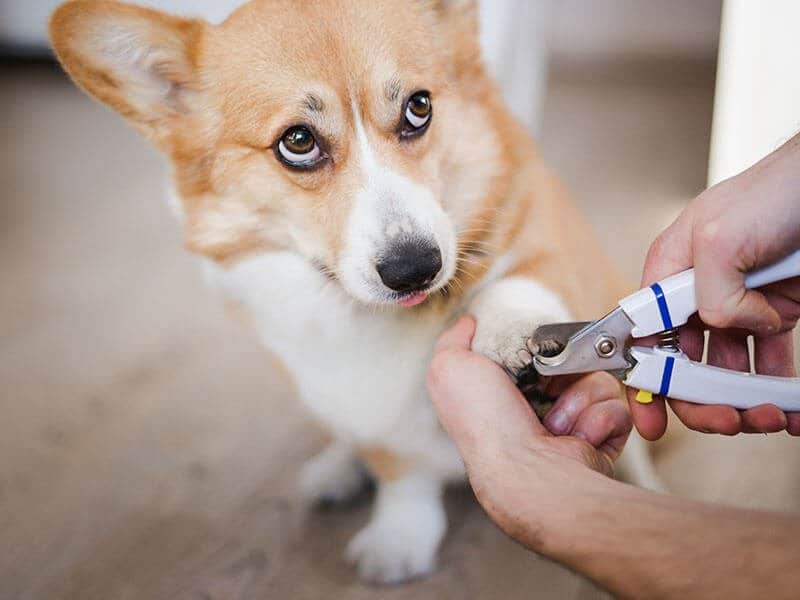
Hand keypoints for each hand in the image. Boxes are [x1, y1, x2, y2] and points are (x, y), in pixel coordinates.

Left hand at [427, 316, 630, 548]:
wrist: (527, 472)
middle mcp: (538, 408)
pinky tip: (576, 437)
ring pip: (597, 380)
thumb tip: (469, 322)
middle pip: (572, 360)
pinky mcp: (601, 438)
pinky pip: (617, 407)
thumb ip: (455, 340)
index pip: (535, 352)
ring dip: (579, 398)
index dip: (539, 347)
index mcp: (504, 392)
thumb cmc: (485, 422)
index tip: (533, 352)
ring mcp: (572, 424)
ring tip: (557, 423)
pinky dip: (599, 419)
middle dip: (563, 370)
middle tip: (546, 386)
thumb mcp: (450, 368)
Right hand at [630, 136, 799, 439]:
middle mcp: (697, 292)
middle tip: (726, 420)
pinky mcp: (775, 312)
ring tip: (768, 415)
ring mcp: (738, 304)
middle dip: (701, 399)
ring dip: (742, 400)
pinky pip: (769, 362)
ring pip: (727, 369)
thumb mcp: (720, 237)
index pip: (642, 337)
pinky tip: (789, 406)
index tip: (652, 419)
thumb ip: (707, 293)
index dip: (643, 381)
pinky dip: (777, 389)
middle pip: (684, 362)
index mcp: (669, 272)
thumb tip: (725, 326)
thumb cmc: (776, 191)